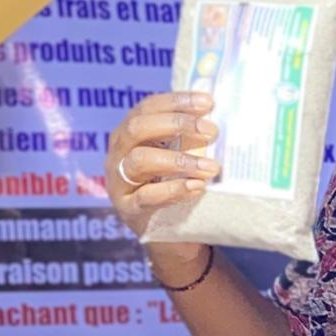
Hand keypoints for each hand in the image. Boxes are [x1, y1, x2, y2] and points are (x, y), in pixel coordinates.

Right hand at [105, 92, 219, 242]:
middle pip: (138, 128)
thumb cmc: (176, 185)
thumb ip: (190, 137)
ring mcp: (119, 182)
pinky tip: (197, 187)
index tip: (208, 102)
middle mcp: (118, 153)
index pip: (147, 107)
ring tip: (211, 167)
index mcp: (129, 133)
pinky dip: (173, 190)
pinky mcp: (127, 209)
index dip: (176, 101)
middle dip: (177, 125)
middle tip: (212, 131)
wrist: (170, 234)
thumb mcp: (180, 156)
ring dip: (179, 160)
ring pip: (139, 160)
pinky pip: (146, 196)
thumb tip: (218, 117)